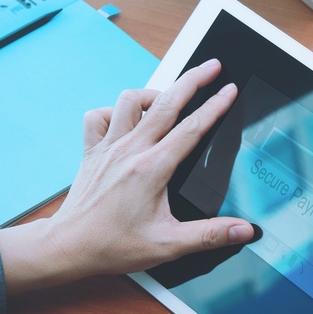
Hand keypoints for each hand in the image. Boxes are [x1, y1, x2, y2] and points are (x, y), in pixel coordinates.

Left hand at [0, 59, 253, 294]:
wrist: (68, 247)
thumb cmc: (113, 246)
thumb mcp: (169, 245)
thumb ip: (210, 235)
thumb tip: (244, 230)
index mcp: (152, 168)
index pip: (192, 128)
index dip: (215, 105)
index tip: (229, 88)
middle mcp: (130, 150)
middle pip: (166, 102)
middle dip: (193, 79)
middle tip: (212, 66)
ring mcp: (109, 147)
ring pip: (130, 100)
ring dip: (153, 93)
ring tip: (169, 97)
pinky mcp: (92, 151)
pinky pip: (99, 116)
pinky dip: (114, 111)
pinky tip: (126, 121)